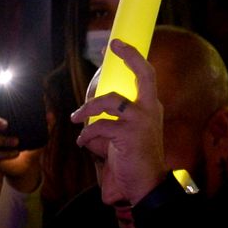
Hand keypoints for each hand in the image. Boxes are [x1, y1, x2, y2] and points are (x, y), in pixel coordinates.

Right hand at [0, 88, 42, 193]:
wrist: (26, 167)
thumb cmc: (29, 146)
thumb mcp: (39, 134)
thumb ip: (45, 124)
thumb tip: (51, 114)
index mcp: (1, 123)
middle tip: (6, 124)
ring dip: (3, 140)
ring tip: (17, 141)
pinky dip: (6, 153)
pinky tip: (16, 153)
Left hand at [71, 40, 165, 207]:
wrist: (146, 183)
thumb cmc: (134, 157)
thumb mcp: (126, 132)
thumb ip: (113, 117)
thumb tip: (88, 108)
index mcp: (151, 106)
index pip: (146, 74)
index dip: (132, 56)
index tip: (117, 44)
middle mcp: (151, 109)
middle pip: (144, 74)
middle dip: (129, 57)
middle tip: (112, 46)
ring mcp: (142, 121)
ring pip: (110, 101)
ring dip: (87, 108)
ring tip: (76, 118)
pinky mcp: (129, 135)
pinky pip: (100, 127)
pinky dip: (87, 135)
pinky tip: (83, 142)